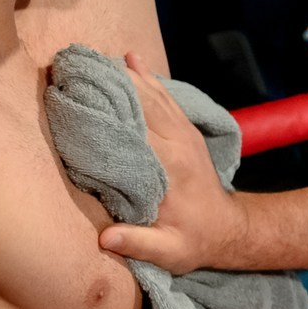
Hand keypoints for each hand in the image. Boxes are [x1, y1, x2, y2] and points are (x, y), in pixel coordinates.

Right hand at [96, 53, 245, 272]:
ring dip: (126, 74)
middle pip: (141, 102)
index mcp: (168, 165)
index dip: (107, 108)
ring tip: (95, 55)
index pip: (134, 127)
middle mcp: (177, 140)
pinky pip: (165, 97)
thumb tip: (106, 239)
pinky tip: (131, 59)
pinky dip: (147, 77)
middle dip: (110, 82)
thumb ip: (139, 244)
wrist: (229, 230)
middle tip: (78, 64)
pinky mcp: (187, 130)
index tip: (78, 92)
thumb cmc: (195, 241)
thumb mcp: (169, 252)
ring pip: (153, 93)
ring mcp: (184, 132)